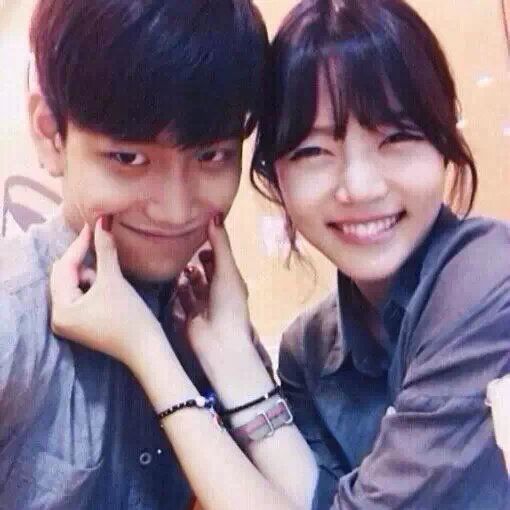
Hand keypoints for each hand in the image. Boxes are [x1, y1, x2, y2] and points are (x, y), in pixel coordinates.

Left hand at [50, 217, 164, 366]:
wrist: (147, 349)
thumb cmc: (130, 318)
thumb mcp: (114, 281)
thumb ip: (105, 249)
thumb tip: (102, 220)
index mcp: (60, 310)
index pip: (64, 268)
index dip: (80, 245)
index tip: (93, 224)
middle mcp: (58, 317)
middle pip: (66, 276)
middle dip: (85, 262)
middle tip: (103, 248)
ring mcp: (70, 322)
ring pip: (75, 284)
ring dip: (92, 275)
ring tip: (112, 282)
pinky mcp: (82, 323)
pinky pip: (81, 294)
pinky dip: (94, 285)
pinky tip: (110, 287)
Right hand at [177, 216, 272, 405]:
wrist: (219, 342)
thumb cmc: (228, 304)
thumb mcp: (227, 270)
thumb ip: (220, 244)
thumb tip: (214, 215)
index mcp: (231, 280)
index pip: (220, 258)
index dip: (211, 246)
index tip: (197, 232)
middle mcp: (217, 290)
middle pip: (205, 270)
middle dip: (196, 259)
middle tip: (182, 245)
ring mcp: (202, 303)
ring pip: (192, 283)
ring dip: (186, 273)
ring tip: (176, 262)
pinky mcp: (188, 314)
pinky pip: (181, 297)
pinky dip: (178, 288)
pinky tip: (171, 278)